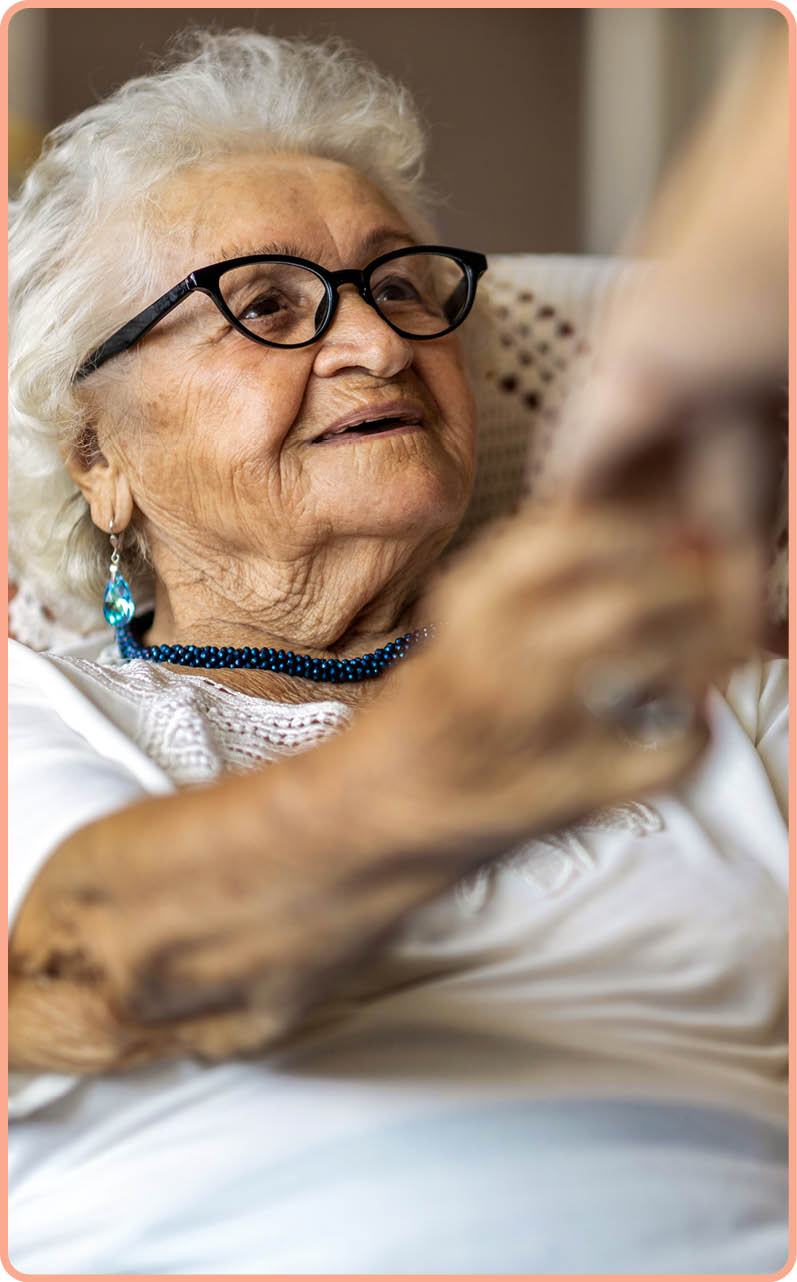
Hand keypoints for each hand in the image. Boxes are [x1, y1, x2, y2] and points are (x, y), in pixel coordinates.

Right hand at [382, 505, 762, 851]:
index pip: (565, 537)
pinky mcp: (557, 799)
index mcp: (465, 607)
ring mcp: (522, 732)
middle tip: (720, 589)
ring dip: (701, 644)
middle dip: (689, 587)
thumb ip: (533, 584)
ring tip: (719, 643)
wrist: (370, 814)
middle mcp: (488, 660)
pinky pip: (657, 758)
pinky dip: (695, 736)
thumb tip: (643, 541)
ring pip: (640, 658)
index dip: (639, 529)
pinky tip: (690, 723)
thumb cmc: (430, 716)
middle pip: (618, 599)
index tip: (671, 535)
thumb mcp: (463, 627)